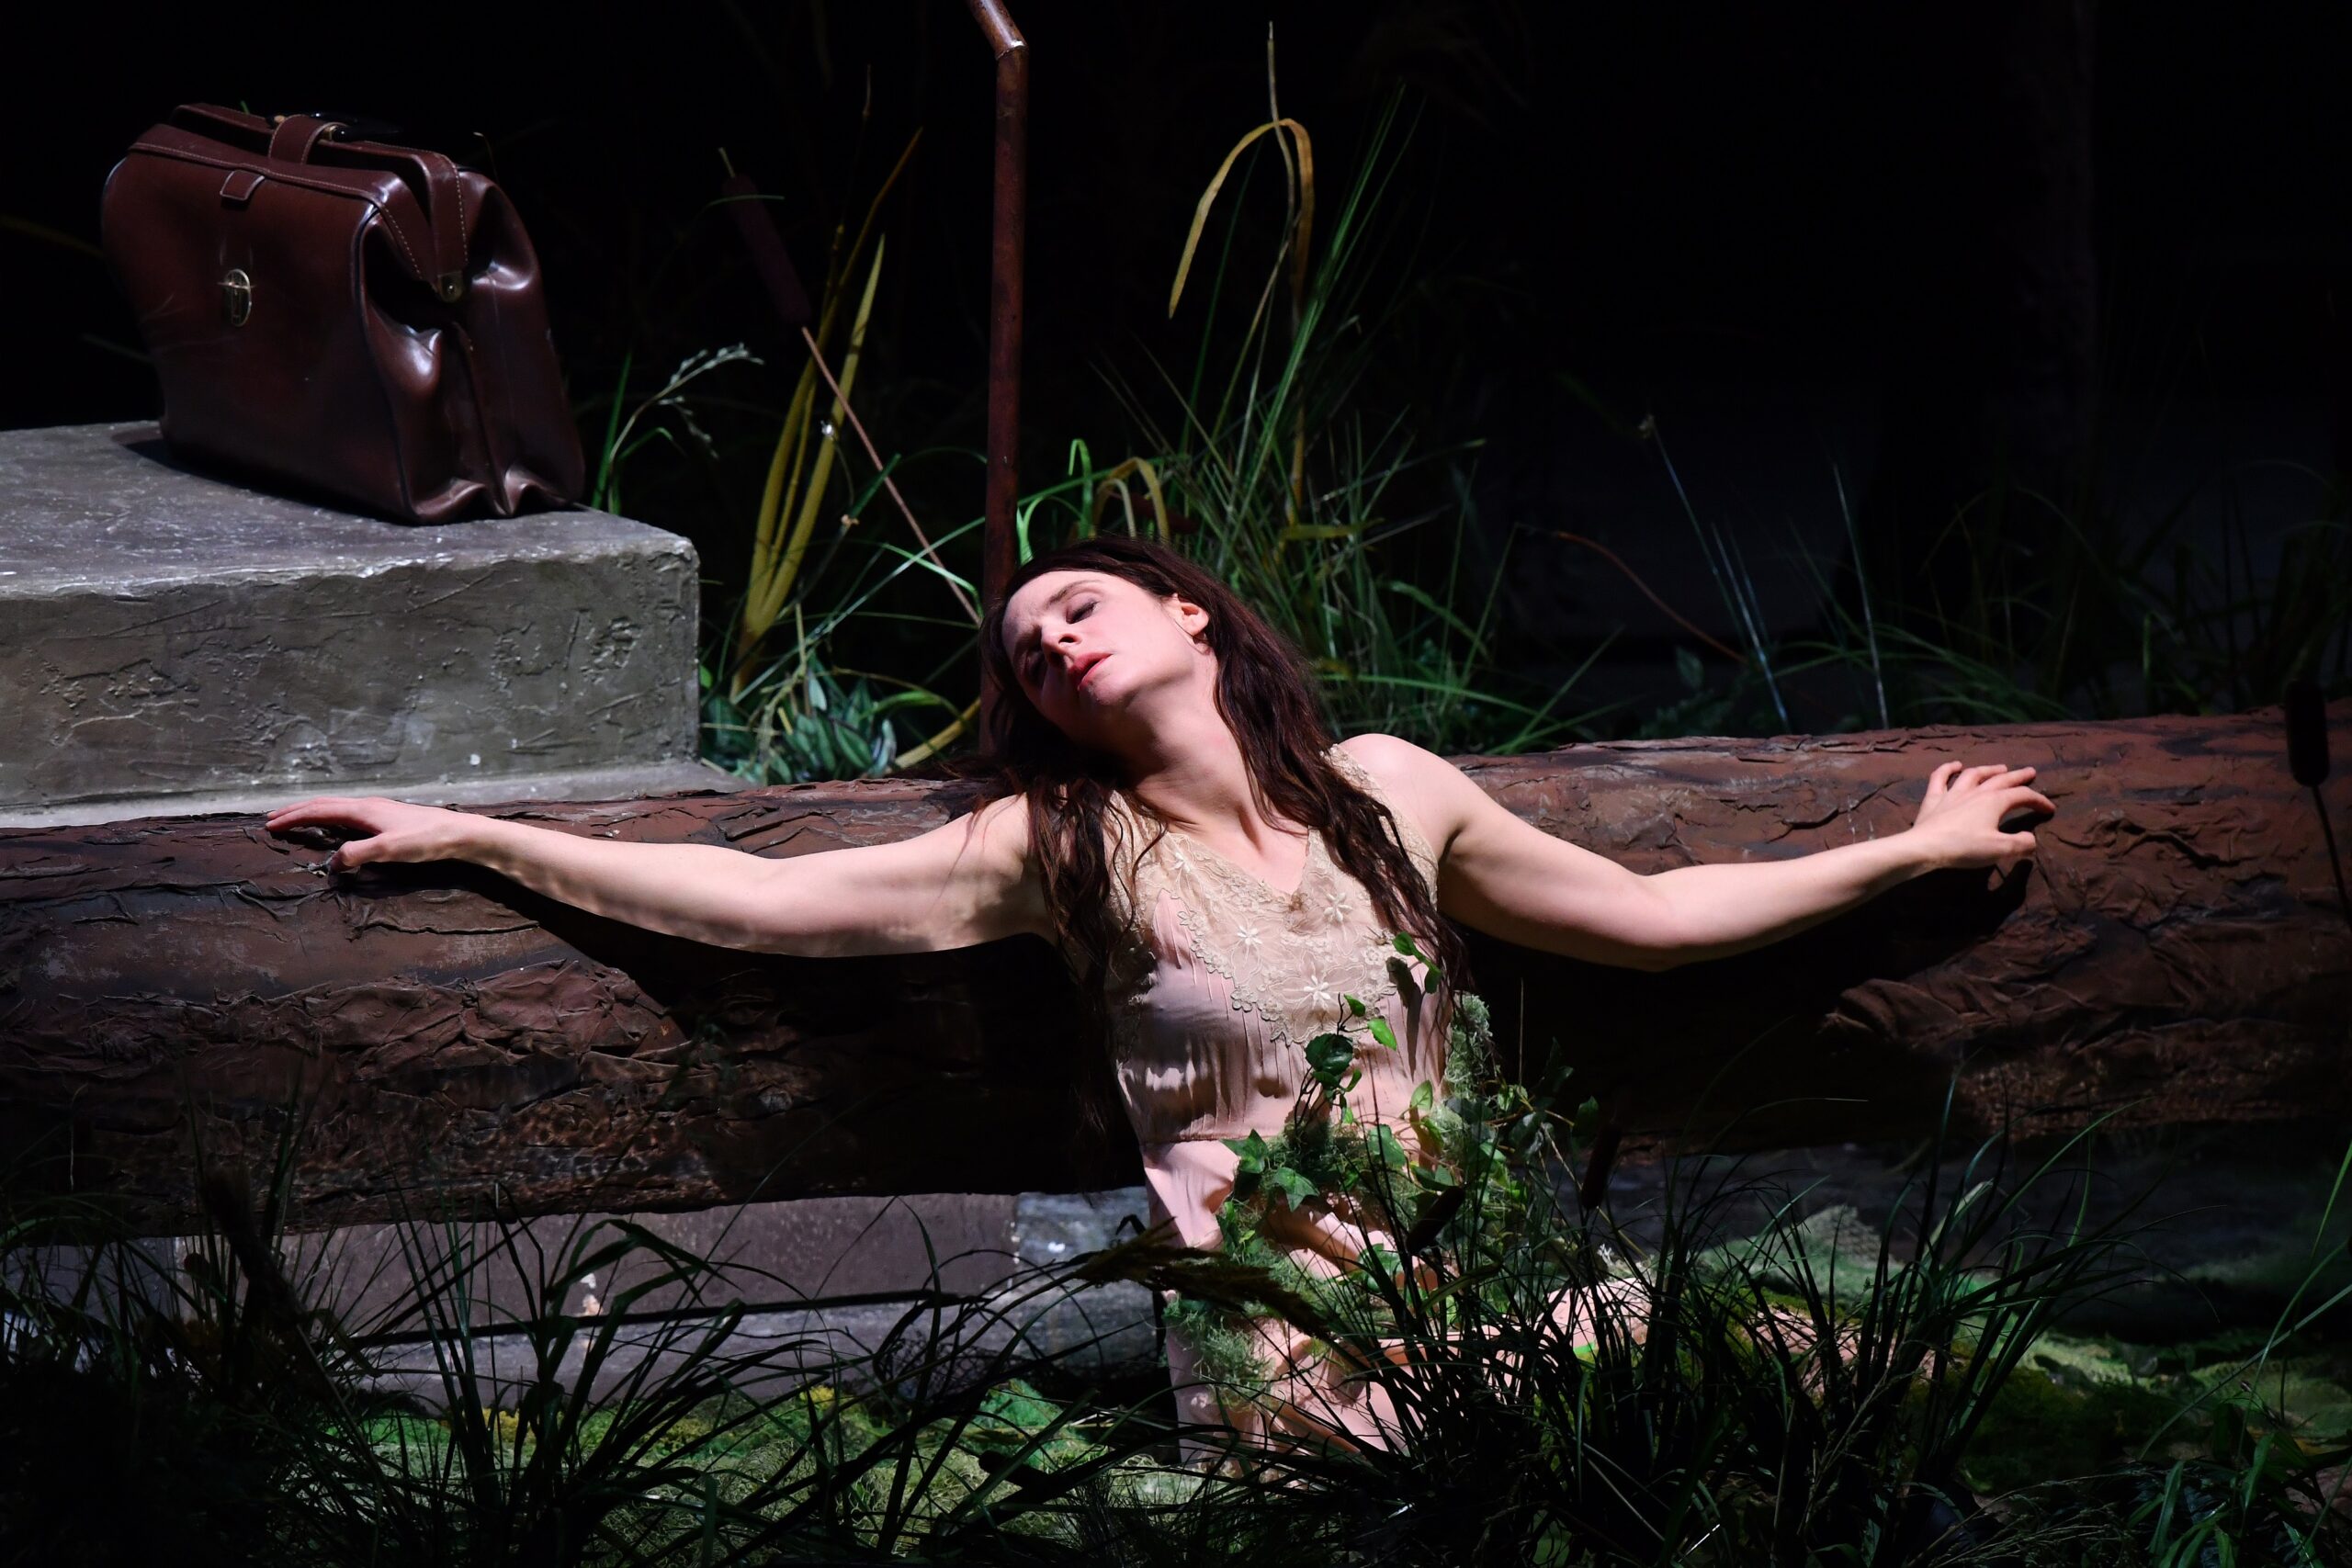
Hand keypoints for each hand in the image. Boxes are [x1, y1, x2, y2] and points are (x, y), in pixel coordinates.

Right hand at [264, 796, 476, 870]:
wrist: (459, 834)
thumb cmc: (426, 839)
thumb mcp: (389, 849)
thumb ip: (357, 854)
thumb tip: (331, 863)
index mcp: (362, 809)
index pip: (318, 810)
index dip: (293, 817)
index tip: (269, 824)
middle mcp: (367, 805)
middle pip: (324, 804)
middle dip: (296, 811)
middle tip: (272, 819)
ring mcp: (378, 810)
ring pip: (336, 808)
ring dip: (312, 813)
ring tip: (296, 820)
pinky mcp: (387, 819)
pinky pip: (348, 814)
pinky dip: (330, 818)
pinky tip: (335, 826)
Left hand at [1908, 762, 2053, 873]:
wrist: (1925, 847)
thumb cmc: (1964, 848)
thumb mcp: (2000, 849)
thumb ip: (2021, 843)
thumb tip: (2031, 839)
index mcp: (1995, 802)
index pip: (2022, 796)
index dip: (2038, 801)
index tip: (2049, 809)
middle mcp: (1976, 792)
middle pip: (2002, 780)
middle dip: (2019, 776)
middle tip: (2030, 771)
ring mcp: (1953, 793)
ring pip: (1974, 774)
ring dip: (1989, 769)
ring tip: (2001, 768)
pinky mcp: (1934, 799)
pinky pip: (1940, 778)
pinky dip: (1948, 769)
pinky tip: (1954, 765)